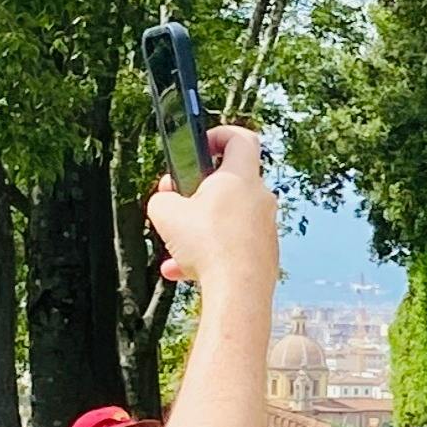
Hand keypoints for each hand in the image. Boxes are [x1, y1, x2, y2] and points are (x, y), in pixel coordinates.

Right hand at [147, 125, 279, 298]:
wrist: (238, 291)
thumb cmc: (209, 246)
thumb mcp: (166, 213)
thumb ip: (161, 199)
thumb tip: (165, 200)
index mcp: (241, 177)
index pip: (241, 138)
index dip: (219, 135)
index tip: (200, 146)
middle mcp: (259, 198)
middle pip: (230, 182)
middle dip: (199, 191)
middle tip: (180, 200)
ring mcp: (265, 226)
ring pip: (227, 218)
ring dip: (200, 227)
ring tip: (175, 244)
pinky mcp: (264, 252)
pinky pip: (232, 245)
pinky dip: (209, 253)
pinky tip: (181, 270)